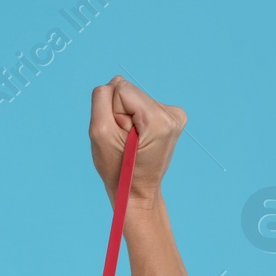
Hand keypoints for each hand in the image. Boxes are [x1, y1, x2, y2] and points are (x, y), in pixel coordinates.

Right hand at [89, 76, 183, 208]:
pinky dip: (136, 120)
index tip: (120, 136)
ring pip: (135, 98)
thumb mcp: (99, 133)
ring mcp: (175, 115)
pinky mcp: (172, 117)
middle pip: (129, 92)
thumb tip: (114, 82)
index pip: (121, 90)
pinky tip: (139, 139)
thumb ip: (101, 98)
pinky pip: (142, 105)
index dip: (113, 113)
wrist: (136, 192)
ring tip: (131, 142)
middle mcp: (172, 113)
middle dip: (121, 114)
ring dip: (127, 118)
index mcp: (159, 119)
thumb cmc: (117, 168)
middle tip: (125, 141)